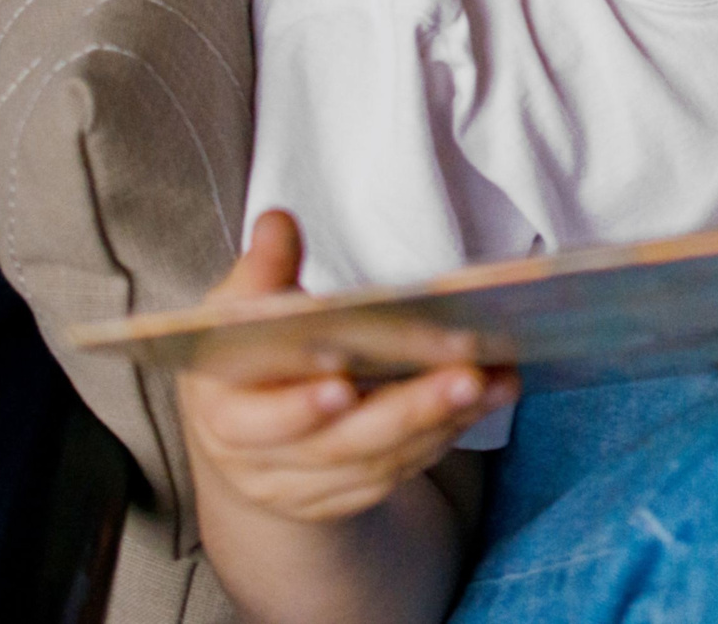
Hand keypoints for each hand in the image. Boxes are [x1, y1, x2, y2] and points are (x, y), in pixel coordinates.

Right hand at [179, 212, 517, 523]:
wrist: (247, 434)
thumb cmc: (246, 358)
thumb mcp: (237, 312)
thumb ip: (261, 273)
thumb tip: (278, 224)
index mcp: (223, 415)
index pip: (254, 422)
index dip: (296, 408)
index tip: (341, 384)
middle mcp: (262, 464)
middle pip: (340, 444)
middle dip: (407, 410)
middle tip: (465, 374)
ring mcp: (310, 487)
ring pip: (383, 459)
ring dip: (444, 418)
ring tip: (494, 377)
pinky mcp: (352, 493)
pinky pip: (406, 467)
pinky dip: (450, 430)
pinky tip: (489, 394)